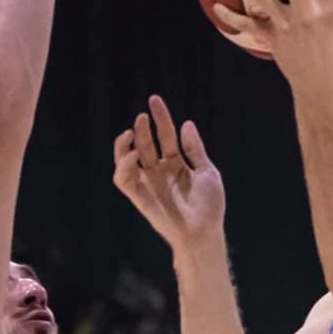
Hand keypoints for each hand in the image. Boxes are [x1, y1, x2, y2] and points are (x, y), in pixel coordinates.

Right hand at [113, 95, 224, 252]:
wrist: (204, 233)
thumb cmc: (209, 207)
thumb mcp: (206, 171)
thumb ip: (194, 149)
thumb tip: (187, 123)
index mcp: (176, 165)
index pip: (166, 135)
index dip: (161, 118)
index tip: (154, 100)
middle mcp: (160, 172)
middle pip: (147, 143)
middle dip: (144, 127)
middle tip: (144, 115)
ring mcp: (149, 183)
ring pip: (128, 159)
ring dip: (126, 144)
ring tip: (132, 131)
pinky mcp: (140, 197)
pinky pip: (123, 180)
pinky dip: (123, 165)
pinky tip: (133, 154)